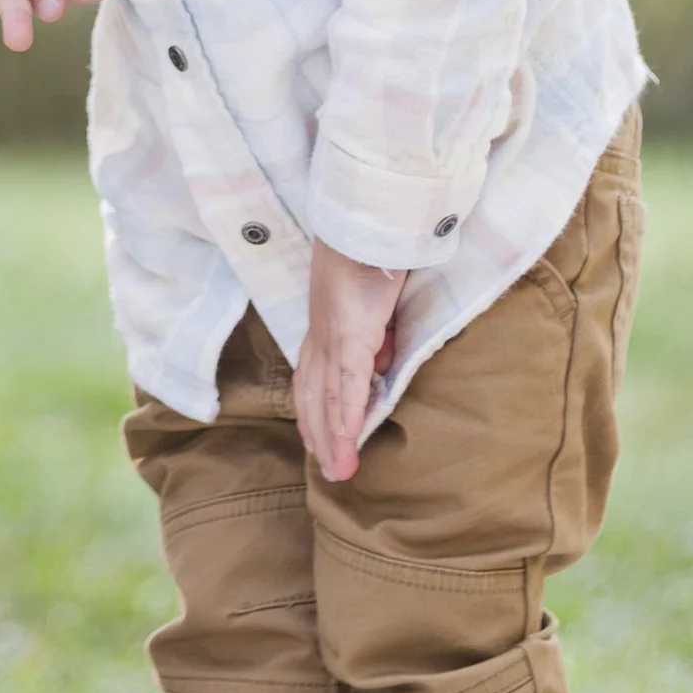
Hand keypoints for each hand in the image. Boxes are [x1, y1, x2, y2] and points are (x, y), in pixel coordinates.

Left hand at [294, 239, 408, 480]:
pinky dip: (346, 414)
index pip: (314, 380)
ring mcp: (333, 336)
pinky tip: (346, 440)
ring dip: (332, 438)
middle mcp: (321, 337)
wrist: (362, 220)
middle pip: (314, 398)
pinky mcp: (351, 334)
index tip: (318, 443)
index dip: (315, 414)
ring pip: (328, 398)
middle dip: (320, 438)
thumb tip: (378, 358)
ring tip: (340, 471)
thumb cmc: (369, 253)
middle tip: (332, 472)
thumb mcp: (370, 299)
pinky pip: (348, 383)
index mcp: (324, 327)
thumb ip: (372, 330)